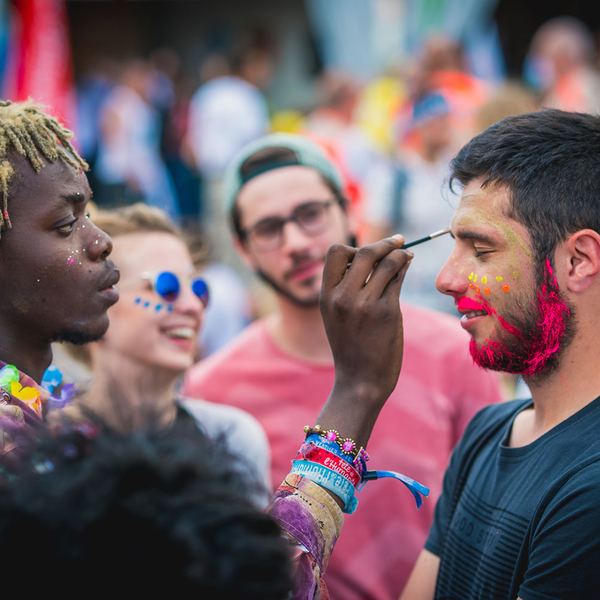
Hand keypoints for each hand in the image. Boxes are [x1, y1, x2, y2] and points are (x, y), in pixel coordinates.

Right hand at [318, 235, 411, 445]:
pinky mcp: (388, 312)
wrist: (360, 381)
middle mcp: (343, 297)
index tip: (368, 250)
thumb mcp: (335, 315)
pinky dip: (405, 268)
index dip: (353, 247)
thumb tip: (368, 256)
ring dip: (400, 253)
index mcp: (326, 296)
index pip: (336, 252)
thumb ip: (344, 288)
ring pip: (387, 263)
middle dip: (384, 244)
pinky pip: (398, 279)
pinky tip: (407, 266)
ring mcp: (365, 304)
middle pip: (364, 252)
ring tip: (407, 254)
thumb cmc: (351, 347)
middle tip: (398, 242)